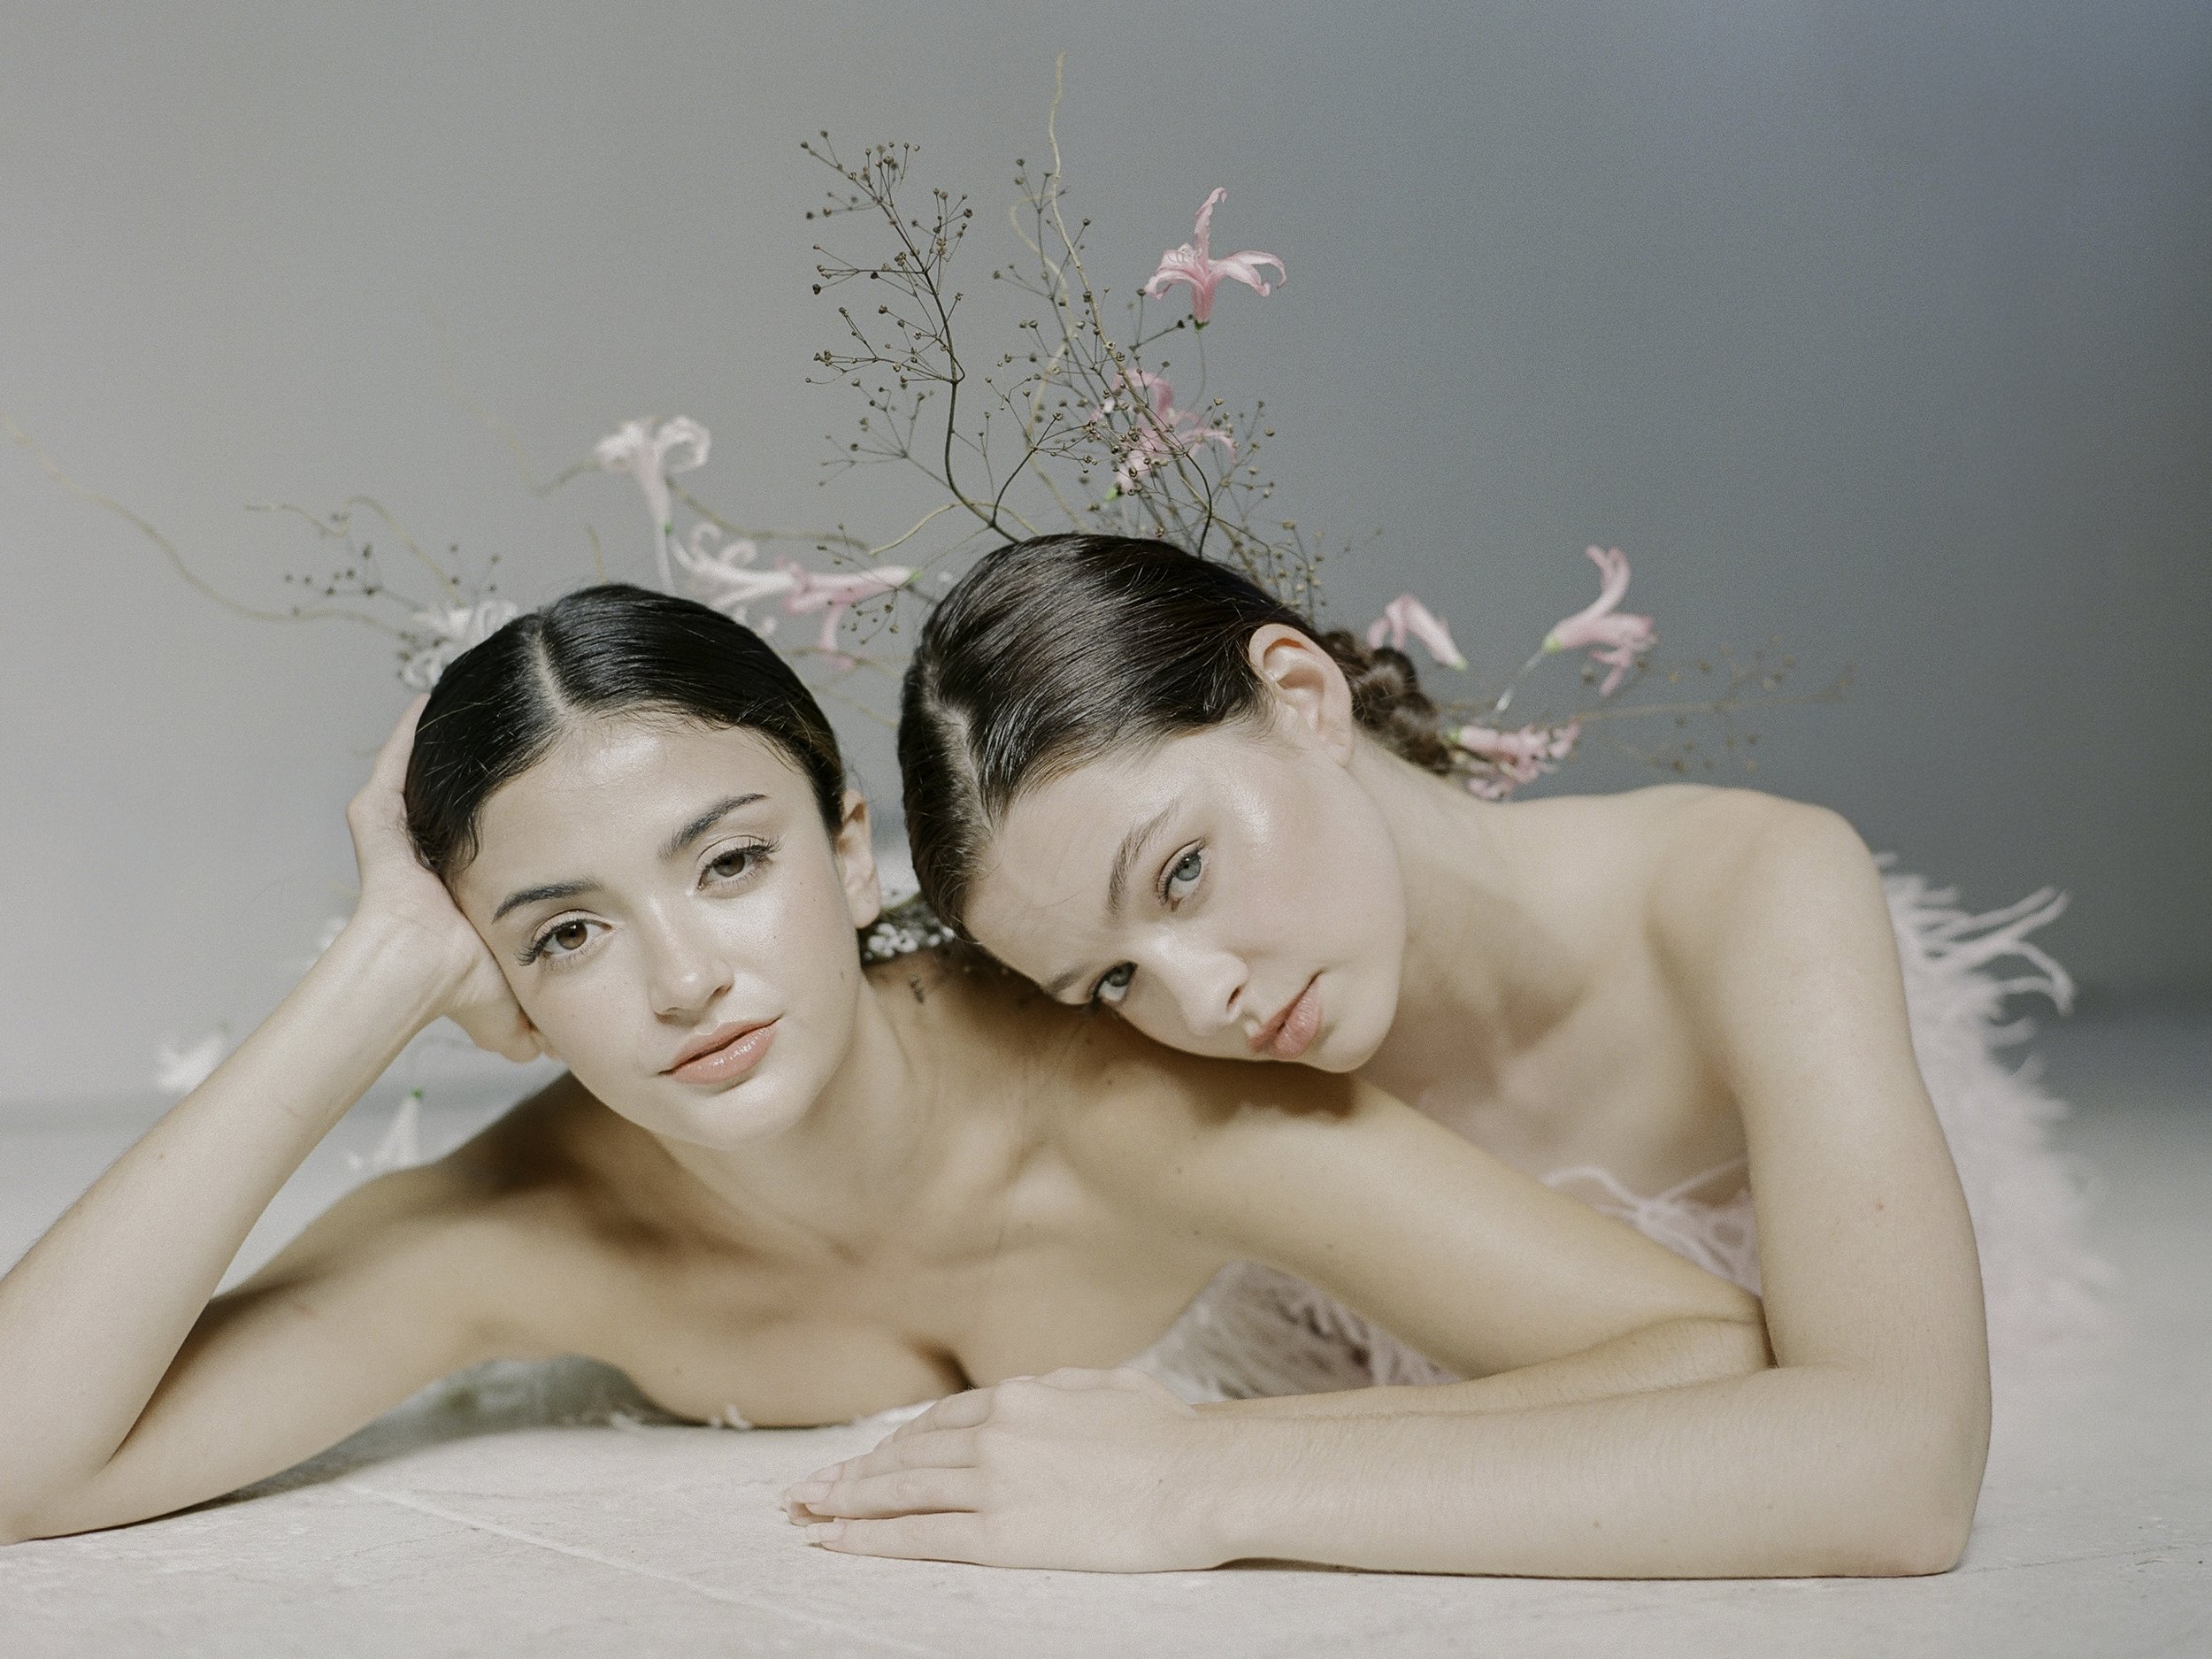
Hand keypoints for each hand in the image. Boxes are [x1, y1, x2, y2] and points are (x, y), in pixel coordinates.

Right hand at [344, 697, 539, 1061]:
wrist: (415, 973)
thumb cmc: (455, 985)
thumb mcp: (513, 996)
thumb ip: (534, 1022)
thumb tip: (558, 1048)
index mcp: (460, 880)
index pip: (495, 832)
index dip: (524, 809)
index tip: (561, 780)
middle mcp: (428, 851)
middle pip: (462, 796)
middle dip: (493, 764)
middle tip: (533, 725)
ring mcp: (401, 832)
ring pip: (430, 772)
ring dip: (455, 739)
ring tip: (495, 697)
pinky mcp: (377, 817)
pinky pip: (395, 760)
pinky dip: (411, 728)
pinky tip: (435, 696)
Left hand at [780, 1367, 1222, 1571]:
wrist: (1199, 1478)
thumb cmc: (1172, 1437)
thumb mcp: (1110, 1388)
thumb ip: (1061, 1389)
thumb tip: (1039, 1391)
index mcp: (1021, 1395)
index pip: (941, 1419)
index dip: (900, 1440)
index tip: (872, 1455)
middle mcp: (995, 1433)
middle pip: (907, 1453)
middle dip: (854, 1471)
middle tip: (809, 1485)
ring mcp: (993, 1483)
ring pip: (900, 1490)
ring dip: (846, 1501)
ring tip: (807, 1510)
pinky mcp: (1000, 1534)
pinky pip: (918, 1535)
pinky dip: (869, 1537)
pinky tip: (836, 1540)